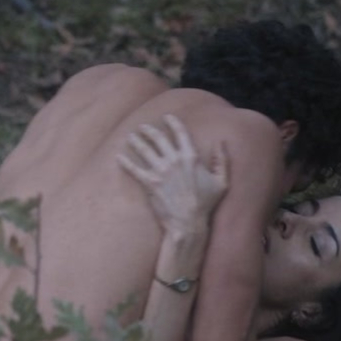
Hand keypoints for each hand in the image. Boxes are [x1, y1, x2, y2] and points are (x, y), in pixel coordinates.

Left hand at [118, 114, 227, 234]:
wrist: (188, 223)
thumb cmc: (205, 205)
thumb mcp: (221, 182)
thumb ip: (222, 161)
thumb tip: (221, 143)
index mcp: (191, 157)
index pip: (180, 133)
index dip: (172, 122)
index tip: (166, 117)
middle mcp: (174, 161)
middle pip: (158, 138)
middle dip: (149, 130)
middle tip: (142, 127)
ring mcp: (160, 171)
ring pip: (144, 150)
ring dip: (136, 141)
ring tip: (130, 137)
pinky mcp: (149, 184)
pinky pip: (134, 169)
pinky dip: (125, 162)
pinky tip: (119, 156)